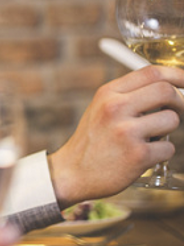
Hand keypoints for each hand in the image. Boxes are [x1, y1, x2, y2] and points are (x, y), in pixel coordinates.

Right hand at [49, 65, 183, 207]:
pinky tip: (142, 156)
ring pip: (172, 120)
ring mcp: (126, 131)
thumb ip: (127, 95)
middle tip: (178, 110)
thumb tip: (167, 86)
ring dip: (167, 130)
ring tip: (149, 138)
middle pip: (166, 91)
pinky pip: (168, 148)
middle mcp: (115, 108)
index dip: (176, 74)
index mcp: (107, 94)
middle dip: (180, 101)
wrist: (72, 173)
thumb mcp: (100, 109)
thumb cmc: (92, 141)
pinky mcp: (137, 155)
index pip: (151, 72)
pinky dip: (161, 153)